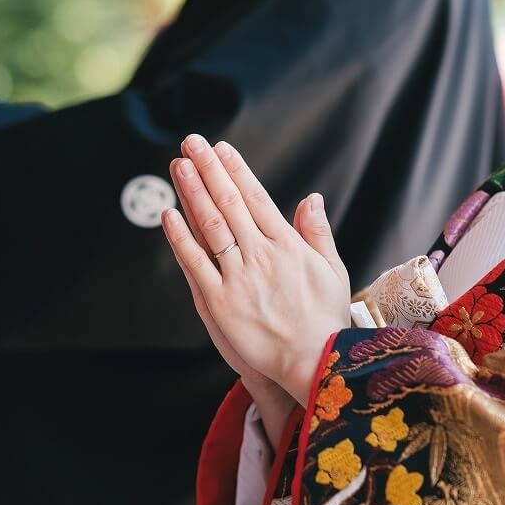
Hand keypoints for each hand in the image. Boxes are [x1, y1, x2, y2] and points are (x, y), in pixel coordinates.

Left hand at [162, 135, 350, 405]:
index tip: (221, 149)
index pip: (256, 198)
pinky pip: (196, 264)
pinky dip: (181, 238)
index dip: (236, 170)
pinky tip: (170, 216)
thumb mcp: (333, 270)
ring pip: (210, 226)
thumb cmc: (326, 319)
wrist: (315, 362)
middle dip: (209, 169)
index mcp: (288, 245)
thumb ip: (318, 232)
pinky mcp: (220, 302)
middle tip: (192, 143)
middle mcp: (262, 255)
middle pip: (229, 203)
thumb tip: (311, 198)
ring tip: (180, 166)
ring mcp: (239, 277)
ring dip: (193, 192)